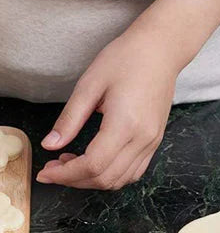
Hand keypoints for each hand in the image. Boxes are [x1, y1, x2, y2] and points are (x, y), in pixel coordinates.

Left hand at [36, 29, 177, 189]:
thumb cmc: (126, 60)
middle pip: (106, 178)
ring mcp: (152, 143)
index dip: (67, 174)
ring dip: (93, 180)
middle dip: (76, 180)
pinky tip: (95, 162)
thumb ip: (69, 119)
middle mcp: (143, 140)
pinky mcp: (154, 142)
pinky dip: (112, 175)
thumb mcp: (89, 85)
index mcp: (125, 125)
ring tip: (71, 164)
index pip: (93, 164)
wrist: (160, 52)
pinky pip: (133, 172)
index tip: (46, 172)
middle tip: (53, 169)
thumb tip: (50, 144)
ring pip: (121, 180)